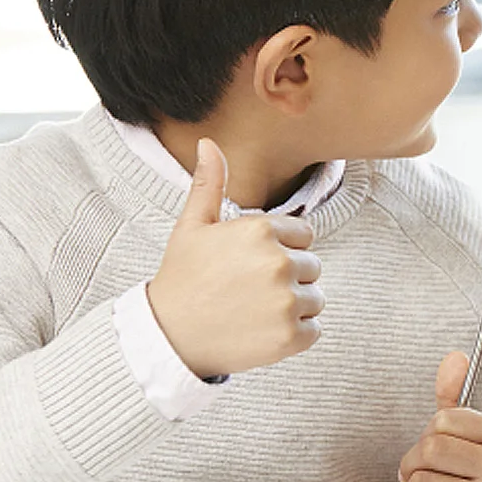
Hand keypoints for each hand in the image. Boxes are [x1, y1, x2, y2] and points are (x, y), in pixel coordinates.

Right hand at [146, 138, 323, 377]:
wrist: (167, 338)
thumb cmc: (181, 279)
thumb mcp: (192, 226)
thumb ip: (209, 183)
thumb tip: (208, 143)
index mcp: (262, 230)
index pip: (303, 235)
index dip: (280, 250)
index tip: (249, 266)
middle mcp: (279, 262)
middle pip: (311, 267)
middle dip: (287, 279)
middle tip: (248, 292)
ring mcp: (286, 301)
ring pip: (314, 298)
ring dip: (292, 307)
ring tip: (253, 312)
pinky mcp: (291, 336)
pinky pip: (314, 330)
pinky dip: (294, 335)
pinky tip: (261, 333)